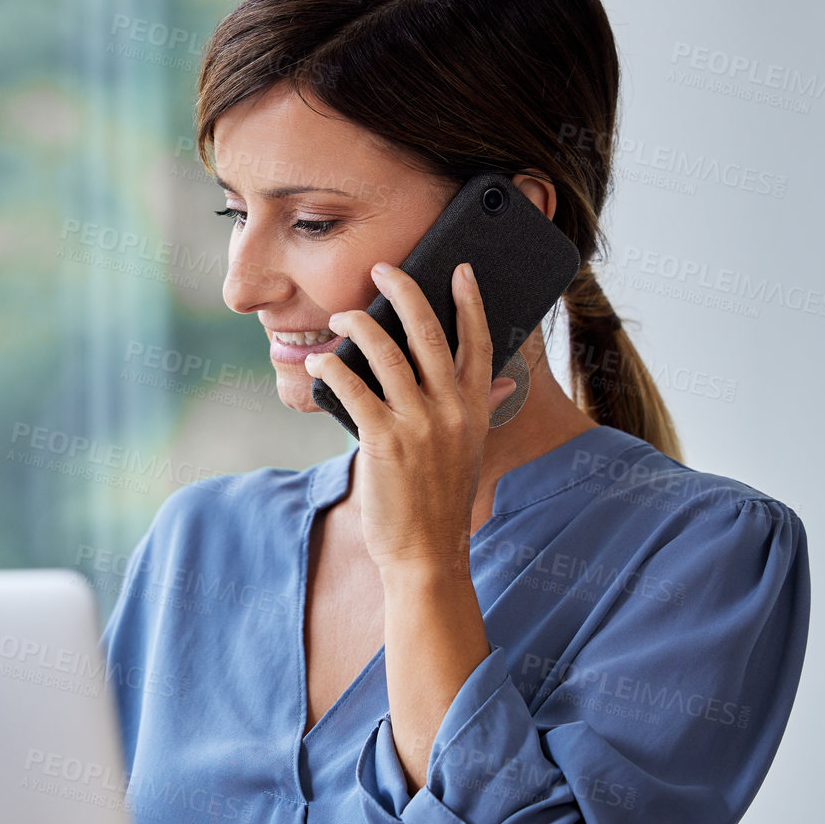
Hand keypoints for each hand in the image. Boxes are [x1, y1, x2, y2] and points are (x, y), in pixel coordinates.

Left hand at [304, 261, 516, 575]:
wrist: (427, 554)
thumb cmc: (440, 502)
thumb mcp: (468, 453)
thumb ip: (478, 413)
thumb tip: (504, 388)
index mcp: (474, 410)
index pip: (478, 343)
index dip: (470, 302)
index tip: (460, 270)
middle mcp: (451, 410)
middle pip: (428, 332)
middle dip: (404, 292)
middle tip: (382, 269)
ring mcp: (419, 425)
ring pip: (387, 353)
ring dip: (358, 326)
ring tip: (340, 316)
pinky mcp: (384, 442)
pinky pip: (354, 389)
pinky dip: (333, 369)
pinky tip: (320, 363)